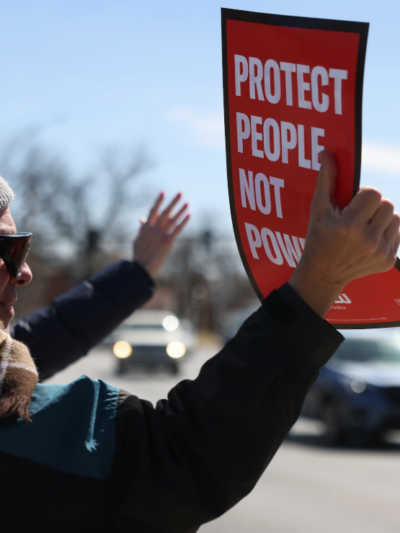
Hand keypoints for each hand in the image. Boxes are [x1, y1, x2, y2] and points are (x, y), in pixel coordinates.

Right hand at [133, 192, 189, 277]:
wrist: (142, 267)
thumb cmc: (139, 255)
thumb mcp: (138, 239)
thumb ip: (141, 228)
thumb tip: (141, 219)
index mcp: (146, 227)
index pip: (153, 210)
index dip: (158, 201)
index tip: (163, 192)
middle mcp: (154, 228)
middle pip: (165, 212)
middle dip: (173, 202)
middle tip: (180, 193)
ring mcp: (161, 234)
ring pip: (173, 219)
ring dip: (181, 210)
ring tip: (187, 203)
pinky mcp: (168, 241)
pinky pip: (177, 229)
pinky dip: (183, 222)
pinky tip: (189, 215)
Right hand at [289, 151, 399, 317]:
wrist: (323, 275)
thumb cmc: (318, 239)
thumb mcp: (317, 210)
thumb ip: (325, 180)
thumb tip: (326, 153)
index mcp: (350, 225)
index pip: (373, 193)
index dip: (363, 195)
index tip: (352, 204)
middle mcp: (368, 239)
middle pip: (387, 204)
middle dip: (373, 206)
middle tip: (358, 214)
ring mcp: (380, 252)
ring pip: (395, 218)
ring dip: (382, 218)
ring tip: (364, 226)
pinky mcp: (388, 261)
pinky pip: (397, 235)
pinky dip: (385, 233)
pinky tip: (368, 239)